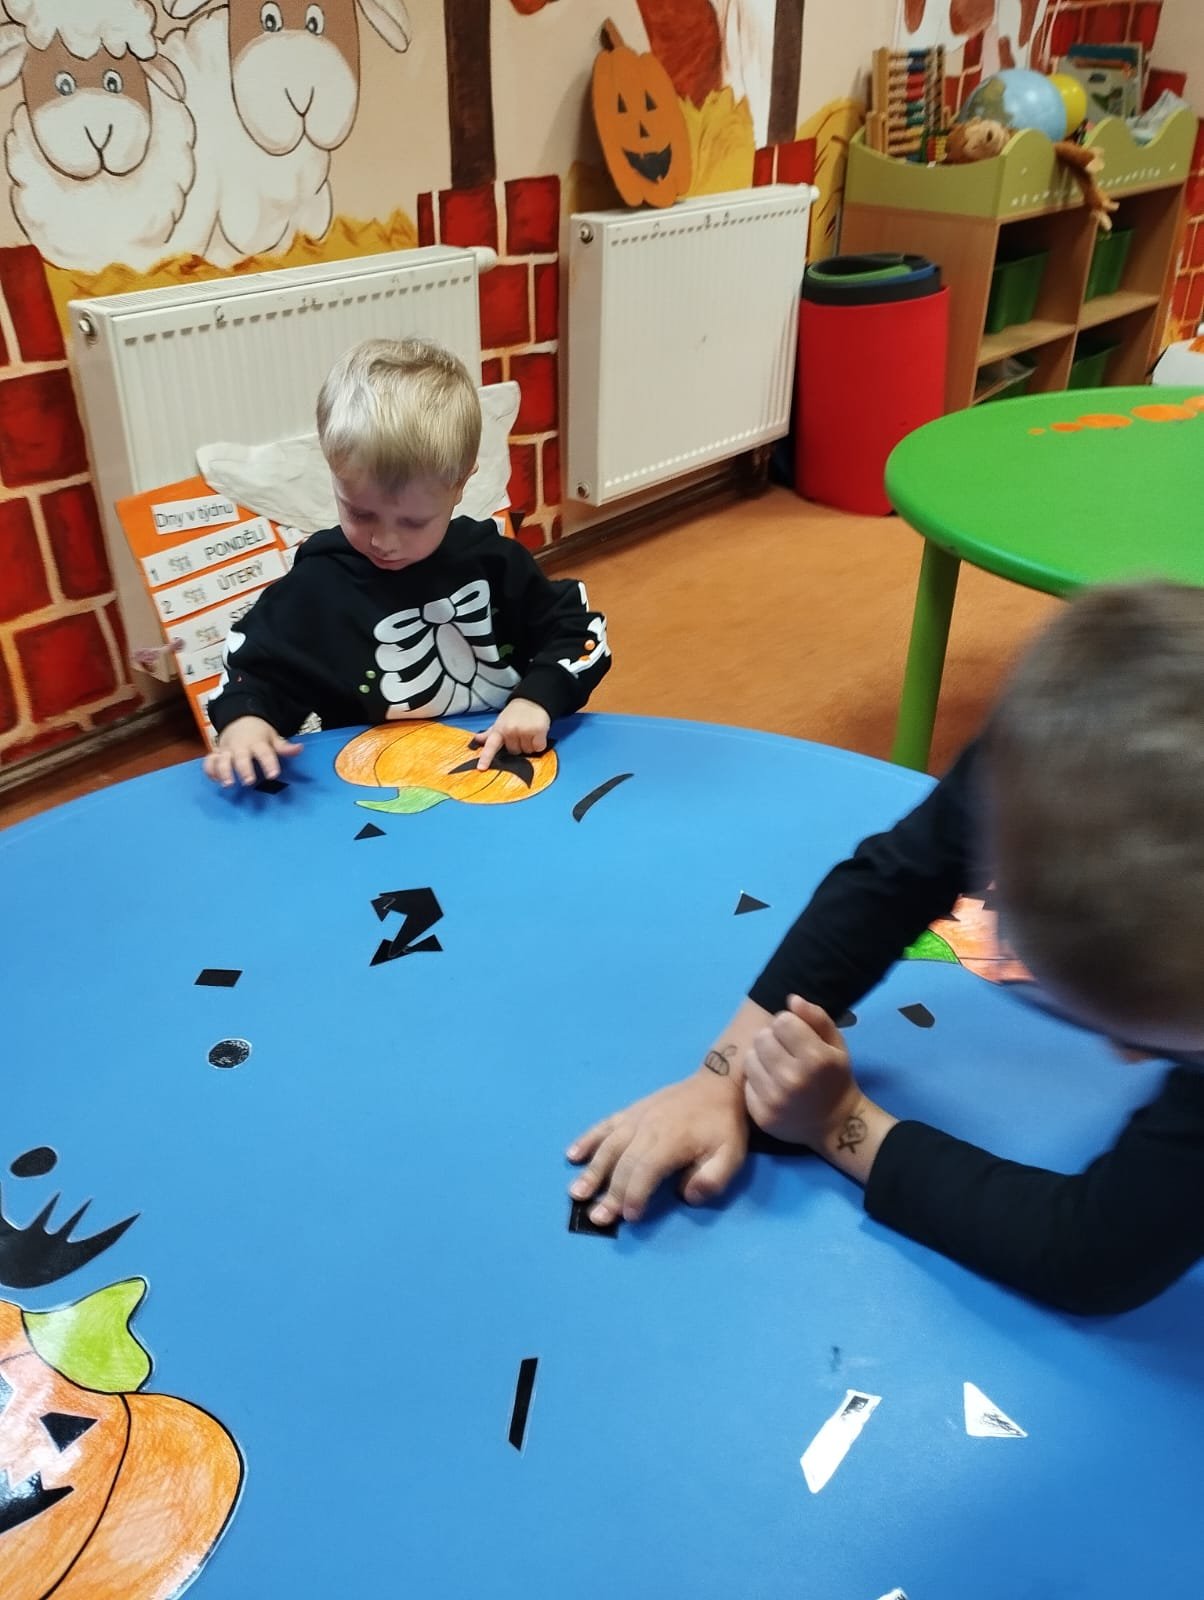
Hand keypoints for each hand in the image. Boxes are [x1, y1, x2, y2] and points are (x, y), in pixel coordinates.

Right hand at [202, 717, 302, 787]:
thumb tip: (299, 749)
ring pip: (222, 760)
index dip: (269, 763)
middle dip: (244, 769)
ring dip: (223, 771)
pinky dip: (210, 770)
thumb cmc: (259, 733)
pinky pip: (209, 761)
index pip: (264, 753)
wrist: (239, 719)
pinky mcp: (216, 754)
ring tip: (228, 784)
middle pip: (241, 757)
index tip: (273, 775)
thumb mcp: (273, 737)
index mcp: (257, 742)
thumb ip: (284, 747)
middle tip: (249, 782)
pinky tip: (214, 780)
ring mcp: (226, 750)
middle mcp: (240, 746)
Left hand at [471, 697, 549, 770]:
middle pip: (514, 752)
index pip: (490, 746)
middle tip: (520, 733)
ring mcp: (524, 731)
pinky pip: (538, 747)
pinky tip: (537, 734)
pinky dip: (539, 743)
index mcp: (499, 730)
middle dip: (518, 745)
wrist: (532, 701)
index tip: (481, 768)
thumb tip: (477, 739)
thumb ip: (489, 734)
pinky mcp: (538, 731)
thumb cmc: (515, 714)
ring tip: (529, 732)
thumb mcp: (500, 722)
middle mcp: (510, 730)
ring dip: (529, 745)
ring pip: (527, 751)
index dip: (486, 758)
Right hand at [566, 1070, 748, 1226]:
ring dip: (591, 1171)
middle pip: (623, 1163)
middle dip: (609, 1193)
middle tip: (597, 1218)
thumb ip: (712, 1179)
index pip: (645, 1170)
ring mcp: (636, 1117)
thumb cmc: (724, 1125)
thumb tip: (686, 1196)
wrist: (718, 1084)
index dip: (635, 1194)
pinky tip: (572, 1155)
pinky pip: (604, 1126)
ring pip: (608, 1146)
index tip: (630, 1217)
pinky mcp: (631, 1111)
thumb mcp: (731, 1155)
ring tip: (575, 1193)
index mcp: (671, 1139)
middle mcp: (647, 1127)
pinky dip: (587, 1140)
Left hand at [742, 997, 857, 1147]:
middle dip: (772, 1040)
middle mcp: (793, 1078)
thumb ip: (816, 1017)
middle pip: (762, 1037)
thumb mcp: (836, 1044)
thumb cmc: (834, 1078)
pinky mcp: (761, 1115)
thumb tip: (791, 999)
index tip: (797, 1037)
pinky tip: (772, 1087)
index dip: (789, 1025)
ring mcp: (775, 1099)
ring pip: (749, 1058)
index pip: (781, 1021)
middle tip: (785, 1053)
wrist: (835, 1124)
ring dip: (761, 1058)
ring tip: (777, 1068)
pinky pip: (747, 1082)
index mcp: (816, 1058)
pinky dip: (757, 1081)